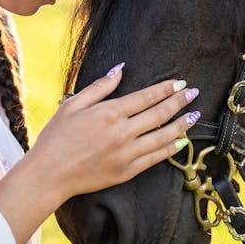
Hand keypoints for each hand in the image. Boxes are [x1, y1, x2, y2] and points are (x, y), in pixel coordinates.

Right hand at [32, 67, 198, 204]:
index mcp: (110, 112)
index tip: (180, 83)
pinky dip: (171, 149)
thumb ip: (100, 87)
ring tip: (194, 115)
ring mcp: (127, 154)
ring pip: (163, 137)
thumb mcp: (73, 104)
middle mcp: (122, 132)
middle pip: (159, 114)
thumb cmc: (57, 137)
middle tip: (194, 93)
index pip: (147, 97)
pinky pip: (156, 158)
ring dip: (182, 125)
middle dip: (179, 102)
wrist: (50, 174)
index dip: (166, 89)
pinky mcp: (127, 171)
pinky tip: (181, 141)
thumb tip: (120, 69)